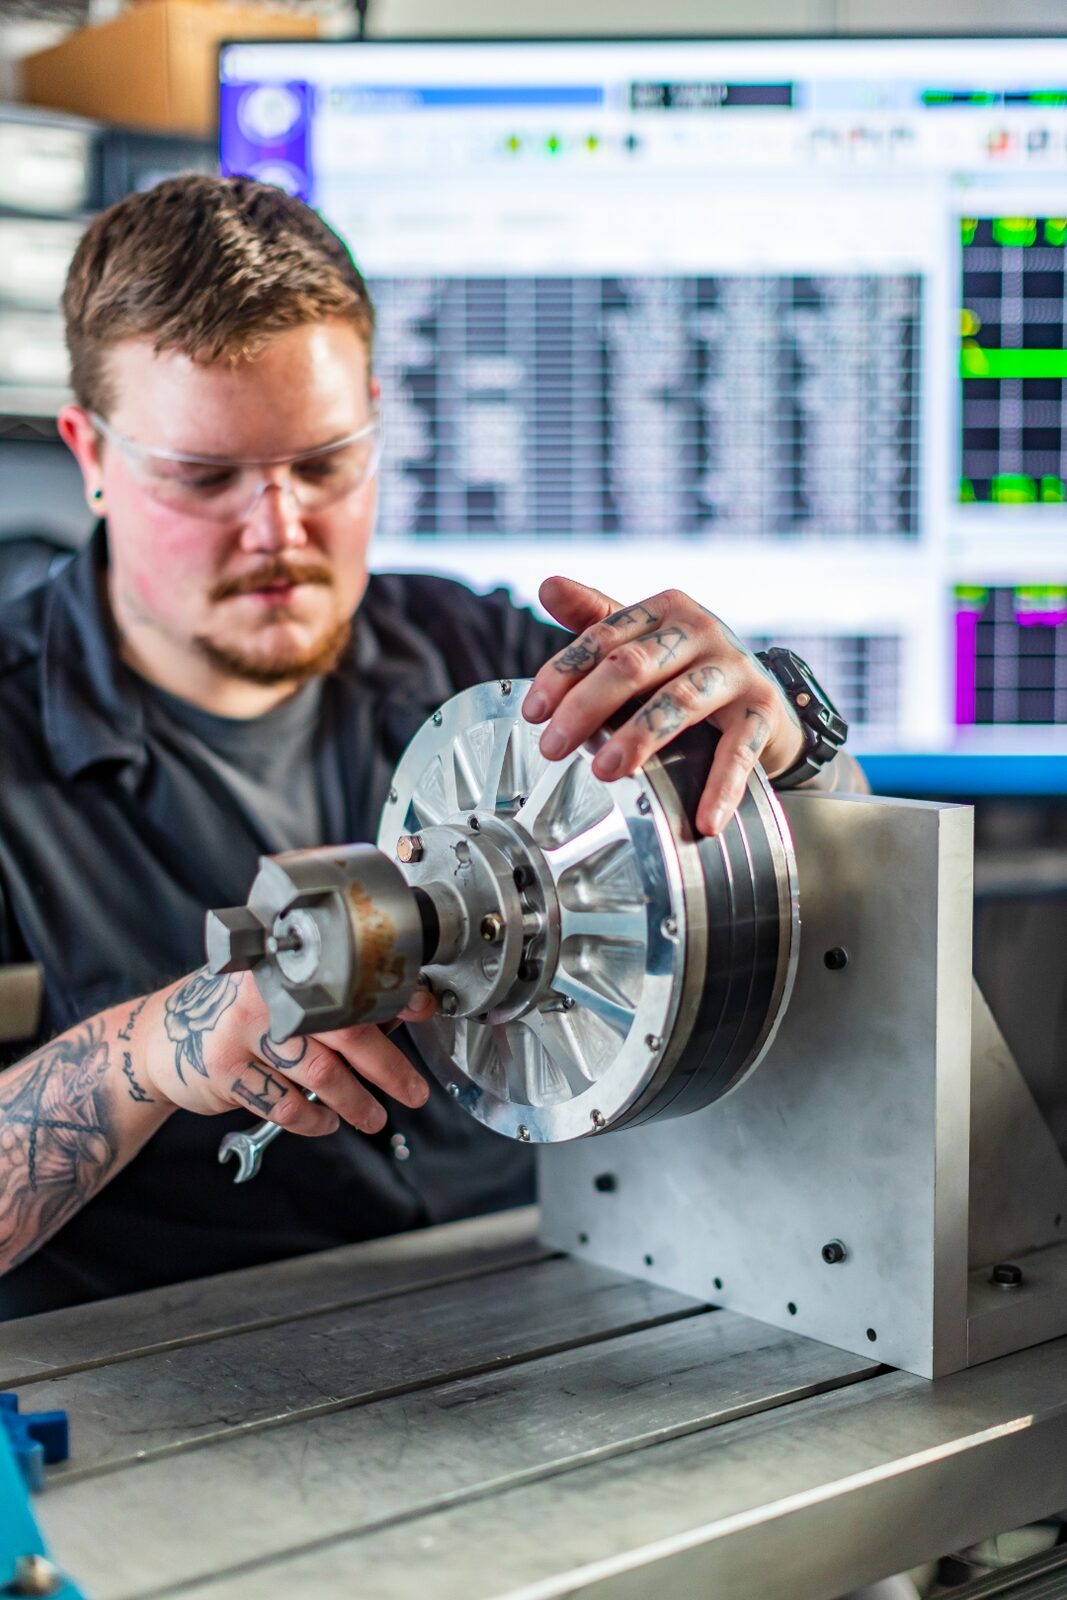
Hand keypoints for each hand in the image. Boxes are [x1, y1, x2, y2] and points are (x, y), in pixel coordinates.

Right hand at [141, 968, 434, 1135]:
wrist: (159, 1037)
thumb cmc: (233, 1014)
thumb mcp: (276, 994)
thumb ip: (327, 1002)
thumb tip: (397, 1012)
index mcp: (282, 964)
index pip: (348, 981)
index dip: (390, 997)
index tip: (422, 1008)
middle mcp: (261, 992)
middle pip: (343, 1032)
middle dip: (387, 1067)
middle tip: (414, 1091)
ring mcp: (239, 1031)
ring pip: (319, 1074)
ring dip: (355, 1101)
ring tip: (374, 1117)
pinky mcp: (224, 1070)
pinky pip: (285, 1104)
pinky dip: (313, 1119)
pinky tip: (326, 1121)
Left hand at [522, 578, 806, 835]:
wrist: (768, 700)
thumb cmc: (689, 670)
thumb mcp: (645, 641)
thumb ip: (596, 619)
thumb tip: (548, 585)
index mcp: (665, 611)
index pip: (602, 638)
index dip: (562, 674)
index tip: (533, 713)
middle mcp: (701, 631)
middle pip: (632, 664)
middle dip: (586, 707)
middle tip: (553, 747)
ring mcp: (736, 670)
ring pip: (680, 700)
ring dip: (639, 737)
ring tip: (607, 771)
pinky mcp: (763, 710)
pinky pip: (738, 749)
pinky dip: (720, 787)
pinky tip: (703, 820)